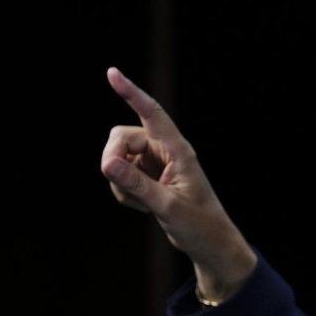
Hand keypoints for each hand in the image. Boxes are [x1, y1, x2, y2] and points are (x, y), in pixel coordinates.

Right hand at [101, 67, 256, 298]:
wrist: (207, 242)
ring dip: (120, 182)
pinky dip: (123, 192)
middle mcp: (165, 151)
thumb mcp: (167, 206)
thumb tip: (107, 163)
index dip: (132, 93)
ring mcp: (155, 163)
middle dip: (113, 159)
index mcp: (179, 150)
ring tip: (144, 203)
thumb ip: (137, 184)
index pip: (152, 114)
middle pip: (121, 137)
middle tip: (117, 181)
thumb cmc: (198, 224)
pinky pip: (120, 175)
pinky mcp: (147, 177)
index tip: (113, 73)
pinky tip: (143, 207)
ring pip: (117, 158)